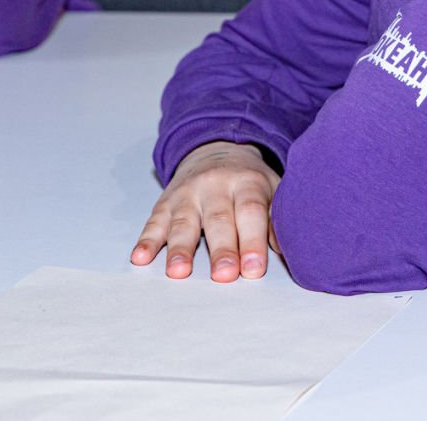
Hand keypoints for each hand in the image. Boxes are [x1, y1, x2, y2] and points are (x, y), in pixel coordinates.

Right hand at [131, 141, 280, 281]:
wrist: (217, 150)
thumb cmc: (250, 183)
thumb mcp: (272, 191)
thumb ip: (277, 219)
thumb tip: (286, 250)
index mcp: (247, 183)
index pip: (250, 213)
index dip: (253, 241)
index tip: (254, 269)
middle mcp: (216, 186)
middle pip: (218, 220)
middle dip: (221, 249)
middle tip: (224, 275)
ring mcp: (187, 194)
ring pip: (184, 222)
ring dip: (180, 248)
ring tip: (178, 272)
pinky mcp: (165, 202)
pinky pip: (154, 221)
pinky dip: (147, 240)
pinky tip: (140, 257)